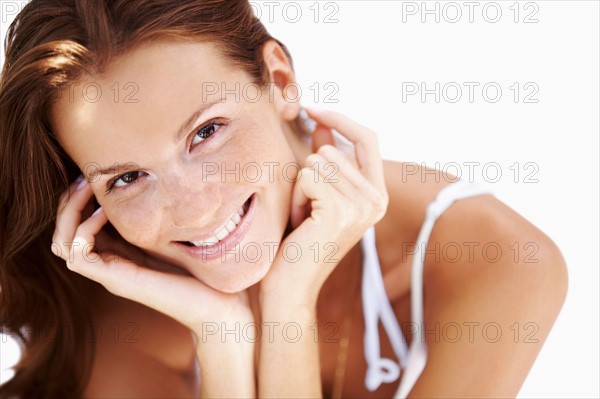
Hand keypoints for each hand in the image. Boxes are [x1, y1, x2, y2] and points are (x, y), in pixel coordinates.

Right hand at [51, 178, 254, 334]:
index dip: (77, 200)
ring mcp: (111, 275)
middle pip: (62, 234)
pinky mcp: (118, 281)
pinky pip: (79, 256)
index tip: (91, 176)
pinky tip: (103, 213)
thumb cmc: (200, 270)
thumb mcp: (172, 234)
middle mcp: (109, 265)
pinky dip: (84, 230)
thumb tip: (153, 183)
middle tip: (84, 178)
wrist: (216, 305)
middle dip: (68, 202)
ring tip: (87, 189)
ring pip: (62, 244)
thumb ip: (156, 218)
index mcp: (119, 254)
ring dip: (69, 212)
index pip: (77, 227)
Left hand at [259, 108, 388, 306]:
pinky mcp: (341, 209)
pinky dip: (295, 196)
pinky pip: (307, 176)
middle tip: (307, 212)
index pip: (368, 139)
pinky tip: (298, 223)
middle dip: (308, 175)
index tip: (314, 109)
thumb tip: (322, 126)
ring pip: (316, 162)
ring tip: (303, 219)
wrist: (289, 286)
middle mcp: (376, 200)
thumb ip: (325, 161)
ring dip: (300, 188)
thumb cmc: (299, 241)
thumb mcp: (316, 196)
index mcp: (377, 195)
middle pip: (332, 151)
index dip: (341, 121)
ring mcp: (362, 205)